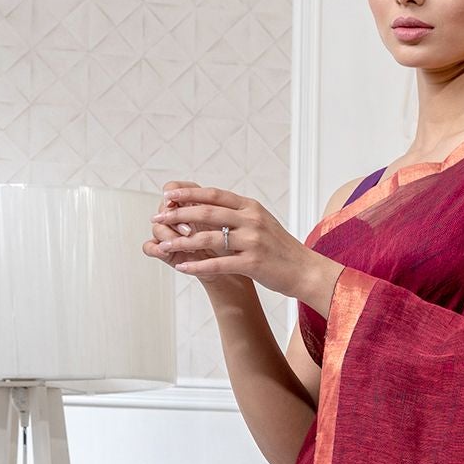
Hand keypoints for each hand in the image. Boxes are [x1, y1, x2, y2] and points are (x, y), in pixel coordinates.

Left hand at [145, 184, 339, 309]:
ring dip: (182, 242)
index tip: (167, 195)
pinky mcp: (253, 263)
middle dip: (178, 214)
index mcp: (251, 207)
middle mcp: (251, 220)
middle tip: (157, 218)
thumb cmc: (281, 249)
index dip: (188, 193)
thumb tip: (213, 206)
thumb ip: (239, 214)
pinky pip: (219, 264)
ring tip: (165, 246)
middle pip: (206, 212)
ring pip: (209, 238)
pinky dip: (198, 266)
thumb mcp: (262, 223)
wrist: (306, 270)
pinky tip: (182, 267)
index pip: (213, 194)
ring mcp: (253, 241)